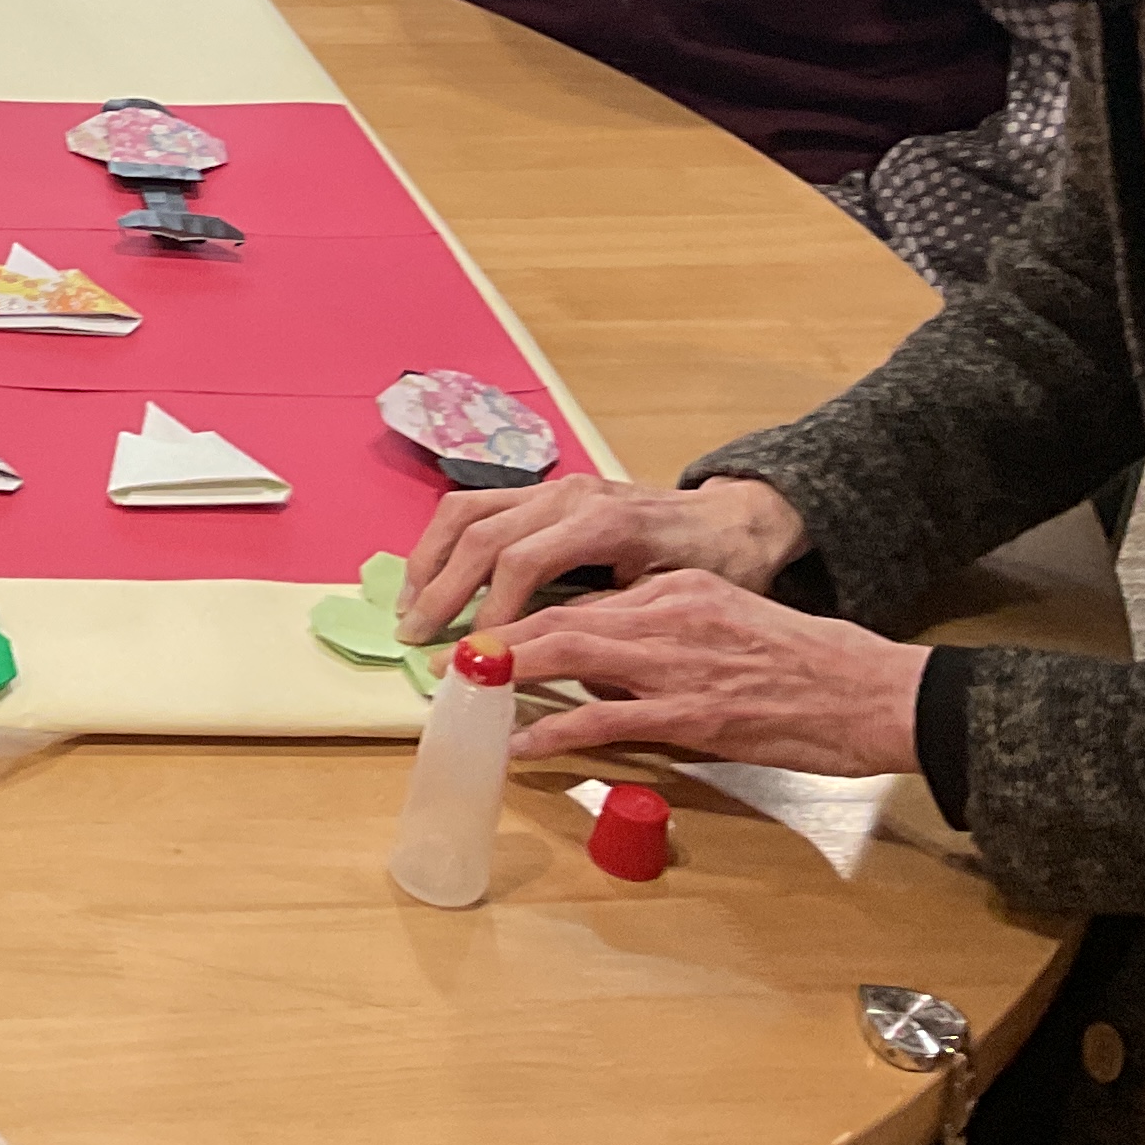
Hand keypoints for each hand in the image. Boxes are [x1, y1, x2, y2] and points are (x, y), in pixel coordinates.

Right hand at [398, 472, 806, 642]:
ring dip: (429, 560)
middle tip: (415, 637)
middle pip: (480, 535)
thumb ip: (611, 613)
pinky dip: (443, 541)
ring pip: (465, 511)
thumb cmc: (714, 564)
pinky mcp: (541, 492)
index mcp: (601, 522)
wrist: (734, 518)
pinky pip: (474, 506)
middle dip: (442, 590)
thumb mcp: (675, 597)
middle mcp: (566, 496)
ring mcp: (549, 489)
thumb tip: (552, 647)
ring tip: (410, 606)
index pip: (520, 562)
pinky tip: (430, 575)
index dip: (490, 611)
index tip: (475, 655)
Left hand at [500, 572, 928, 775]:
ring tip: (462, 692)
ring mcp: (676, 663)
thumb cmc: (808, 666)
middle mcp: (667, 614)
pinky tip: (519, 745)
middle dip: (494, 639)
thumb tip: (603, 668)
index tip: (480, 636)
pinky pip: (604, 719)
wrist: (876, 693)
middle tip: (448, 662)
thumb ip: (664, 635)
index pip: (579, 600)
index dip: (521, 619)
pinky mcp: (692, 713)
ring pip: (567, 655)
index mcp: (675, 591)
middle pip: (557, 618)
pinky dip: (553, 731)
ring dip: (505, 673)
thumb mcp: (726, 625)